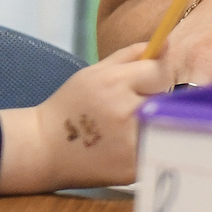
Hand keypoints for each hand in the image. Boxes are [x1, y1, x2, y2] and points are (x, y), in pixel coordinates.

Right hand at [0, 44, 174, 191]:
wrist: (43, 149)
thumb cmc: (71, 106)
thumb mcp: (94, 72)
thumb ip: (132, 54)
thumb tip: (167, 44)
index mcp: (115, 83)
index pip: (162, 72)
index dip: (154, 78)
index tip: (142, 85)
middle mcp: (125, 112)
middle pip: (167, 99)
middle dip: (154, 100)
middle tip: (129, 109)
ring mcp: (130, 143)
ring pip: (166, 126)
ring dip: (154, 125)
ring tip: (126, 129)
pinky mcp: (133, 168)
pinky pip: (157, 149)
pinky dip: (148, 147)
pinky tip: (123, 147)